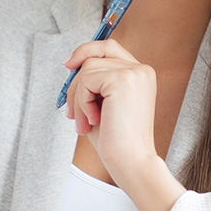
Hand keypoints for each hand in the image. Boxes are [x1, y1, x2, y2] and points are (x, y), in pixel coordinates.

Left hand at [62, 38, 160, 181]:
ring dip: (78, 99)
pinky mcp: (123, 79)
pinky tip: (92, 120)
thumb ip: (93, 83)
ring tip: (84, 123)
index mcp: (140, 75)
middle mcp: (141, 70)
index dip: (86, 51)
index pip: (110, 48)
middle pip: (95, 55)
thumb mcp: (102, 104)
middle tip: (69, 108)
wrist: (131, 162)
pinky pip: (87, 81)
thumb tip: (71, 65)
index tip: (69, 65)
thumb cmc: (117, 141)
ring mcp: (134, 73)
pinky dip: (81, 102)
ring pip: (87, 69)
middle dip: (76, 79)